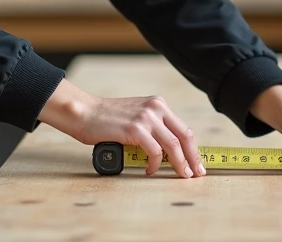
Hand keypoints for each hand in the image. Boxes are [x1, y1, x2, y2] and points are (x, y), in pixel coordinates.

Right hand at [38, 79, 204, 177]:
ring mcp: (146, 118)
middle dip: (192, 158)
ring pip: (173, 146)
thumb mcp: (136, 117)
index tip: (197, 164)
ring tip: (179, 175)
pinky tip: (149, 170)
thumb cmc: (107, 120)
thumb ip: (153, 127)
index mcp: (158, 104)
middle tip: (195, 174)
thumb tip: (169, 152)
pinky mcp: (135, 129)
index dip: (193, 149)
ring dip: (178, 164)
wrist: (84, 112)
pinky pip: (154, 152)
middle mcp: (156, 108)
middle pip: (184, 137)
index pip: (183, 129)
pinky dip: (154, 165)